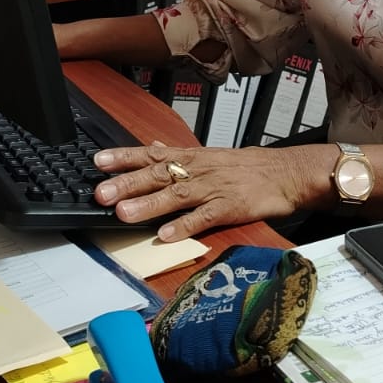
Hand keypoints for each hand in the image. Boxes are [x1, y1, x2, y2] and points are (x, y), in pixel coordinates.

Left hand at [92, 141, 332, 239]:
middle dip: (128, 183)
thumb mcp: (209, 154)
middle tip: (101, 193)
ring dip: (149, 205)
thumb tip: (151, 147)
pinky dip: (185, 226)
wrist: (285, 173)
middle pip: (158, 175)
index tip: (97, 161)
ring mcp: (213, 189)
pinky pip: (204, 218)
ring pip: (177, 195)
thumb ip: (178, 153)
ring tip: (124, 214)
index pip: (151, 154)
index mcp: (191, 157)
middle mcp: (198, 170)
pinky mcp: (230, 207)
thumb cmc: (246, 166)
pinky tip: (166, 236)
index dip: (124, 157)